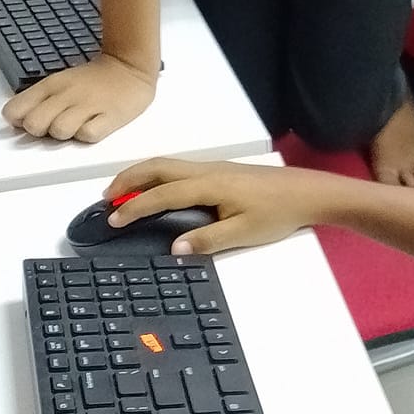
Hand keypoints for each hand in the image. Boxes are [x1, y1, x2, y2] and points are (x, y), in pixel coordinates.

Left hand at [3, 53, 156, 142]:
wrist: (129, 67)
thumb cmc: (93, 81)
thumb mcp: (58, 83)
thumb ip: (35, 101)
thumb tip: (16, 121)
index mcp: (50, 86)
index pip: (14, 111)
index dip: (19, 121)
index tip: (29, 120)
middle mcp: (66, 95)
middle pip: (34, 124)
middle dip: (41, 131)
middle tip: (54, 126)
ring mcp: (88, 105)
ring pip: (59, 131)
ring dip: (65, 135)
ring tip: (76, 126)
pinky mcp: (110, 117)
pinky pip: (88, 135)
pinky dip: (88, 135)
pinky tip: (93, 126)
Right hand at [104, 157, 324, 253]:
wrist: (306, 193)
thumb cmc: (277, 213)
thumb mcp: (243, 233)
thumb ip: (206, 240)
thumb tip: (174, 248)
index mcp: (209, 185)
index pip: (162, 194)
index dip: (135, 206)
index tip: (113, 218)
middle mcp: (206, 170)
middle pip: (157, 167)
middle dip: (127, 180)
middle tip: (106, 198)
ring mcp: (213, 167)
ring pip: (167, 165)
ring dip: (140, 175)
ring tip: (122, 192)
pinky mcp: (220, 170)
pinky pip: (178, 168)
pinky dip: (156, 175)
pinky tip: (155, 190)